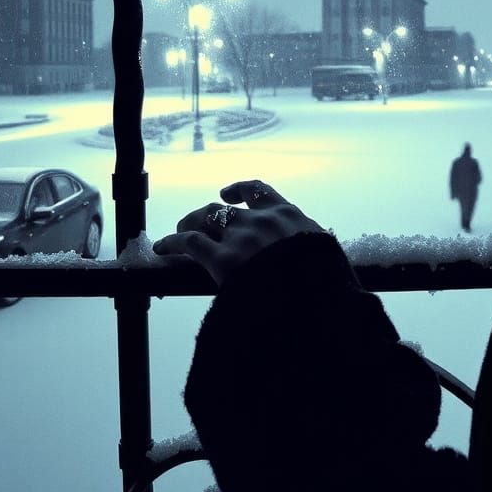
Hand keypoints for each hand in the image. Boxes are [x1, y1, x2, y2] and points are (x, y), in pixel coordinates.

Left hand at [152, 180, 324, 286]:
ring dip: (188, 223)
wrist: (317, 300)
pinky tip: (162, 248)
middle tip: (198, 223)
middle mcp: (262, 220)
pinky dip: (172, 242)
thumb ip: (314, 252)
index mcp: (290, 216)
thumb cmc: (328, 284)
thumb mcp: (329, 259)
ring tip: (177, 231)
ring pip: (204, 219)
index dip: (240, 191)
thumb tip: (321, 265)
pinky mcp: (221, 259)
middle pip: (224, 208)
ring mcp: (241, 237)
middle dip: (208, 215)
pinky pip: (188, 243)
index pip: (260, 192)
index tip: (229, 194)